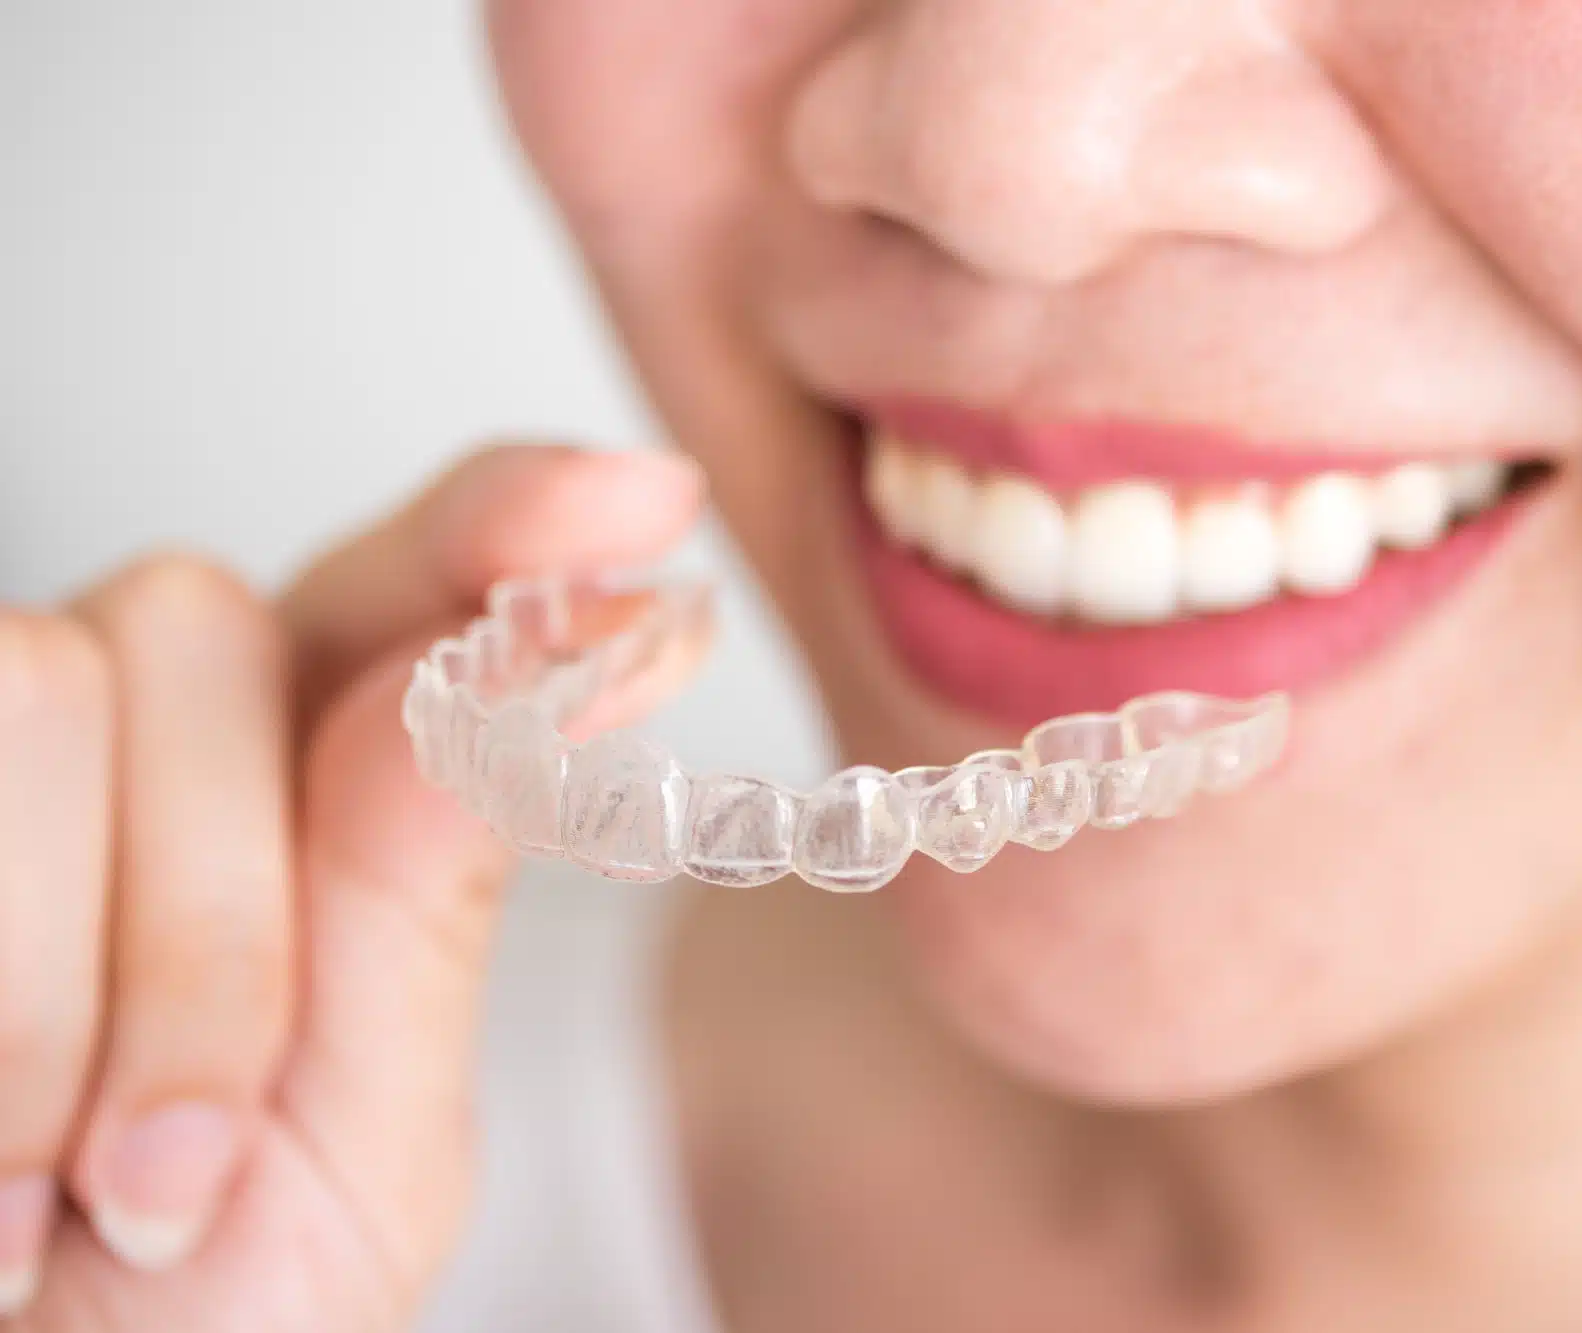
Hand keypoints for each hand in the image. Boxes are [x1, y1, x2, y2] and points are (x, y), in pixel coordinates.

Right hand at [0, 444, 701, 1330]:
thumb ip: (426, 902)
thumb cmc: (186, 1315)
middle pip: (195, 618)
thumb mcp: (354, 1138)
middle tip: (180, 1170)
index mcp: (307, 797)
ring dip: (65, 1005)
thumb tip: (561, 656)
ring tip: (51, 1203)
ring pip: (39, 686)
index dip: (506, 518)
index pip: (408, 592)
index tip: (637, 500)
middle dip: (209, 923)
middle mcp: (140, 740)